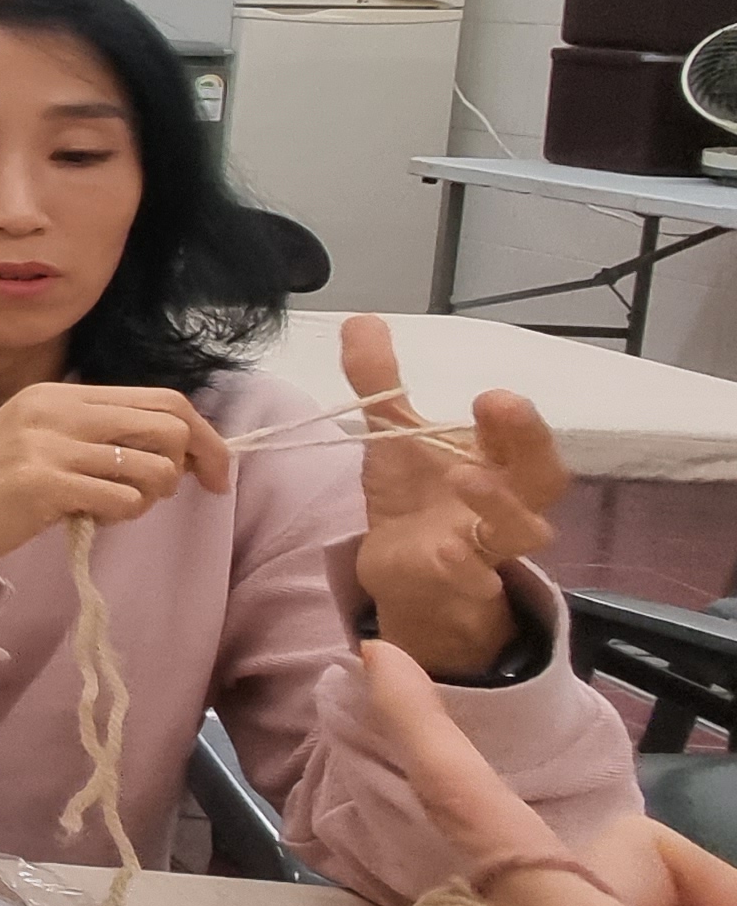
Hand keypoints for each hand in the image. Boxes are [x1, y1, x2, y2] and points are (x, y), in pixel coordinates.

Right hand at [0, 381, 229, 604]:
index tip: (214, 473)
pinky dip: (120, 517)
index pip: (163, 398)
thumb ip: (95, 435)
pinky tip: (87, 520)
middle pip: (169, 426)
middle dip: (185, 467)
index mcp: (58, 394)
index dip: (203, 437)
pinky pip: (122, 500)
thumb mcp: (40, 443)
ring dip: (149, 497)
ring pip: (153, 466)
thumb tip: (176, 450)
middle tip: (160, 497)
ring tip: (111, 509)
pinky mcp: (41, 483)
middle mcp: (54, 409)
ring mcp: (46, 444)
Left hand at [342, 313, 565, 679]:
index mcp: (500, 461)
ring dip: (497, 503)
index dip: (515, 417)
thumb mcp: (393, 435)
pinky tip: (444, 552)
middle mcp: (509, 501)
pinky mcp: (462, 586)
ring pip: (521, 529)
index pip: (524, 437)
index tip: (489, 393)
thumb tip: (361, 320)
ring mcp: (490, 546)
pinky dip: (466, 570)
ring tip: (463, 477)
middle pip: (543, 477)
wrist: (405, 570)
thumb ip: (378, 380)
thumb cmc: (416, 496)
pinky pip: (478, 583)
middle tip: (500, 404)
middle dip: (528, 442)